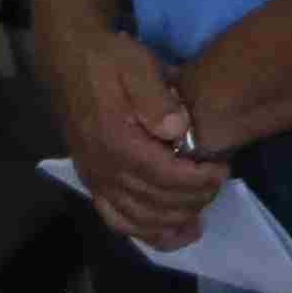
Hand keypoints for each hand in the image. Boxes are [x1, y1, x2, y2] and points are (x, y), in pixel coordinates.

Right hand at [52, 27, 226, 249]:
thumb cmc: (109, 60)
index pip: (165, 176)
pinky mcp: (92, 182)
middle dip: (193, 199)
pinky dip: (144, 232)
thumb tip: (177, 129)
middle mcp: (103, 168)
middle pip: (155, 202)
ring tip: (200, 214)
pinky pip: (116, 219)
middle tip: (217, 182)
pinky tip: (170, 232)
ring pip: (137, 219)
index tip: (222, 169)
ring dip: (173, 222)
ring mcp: (95, 179)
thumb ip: (155, 97)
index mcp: (116, 142)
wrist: (70, 60)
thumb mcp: (136, 64)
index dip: (198, 180)